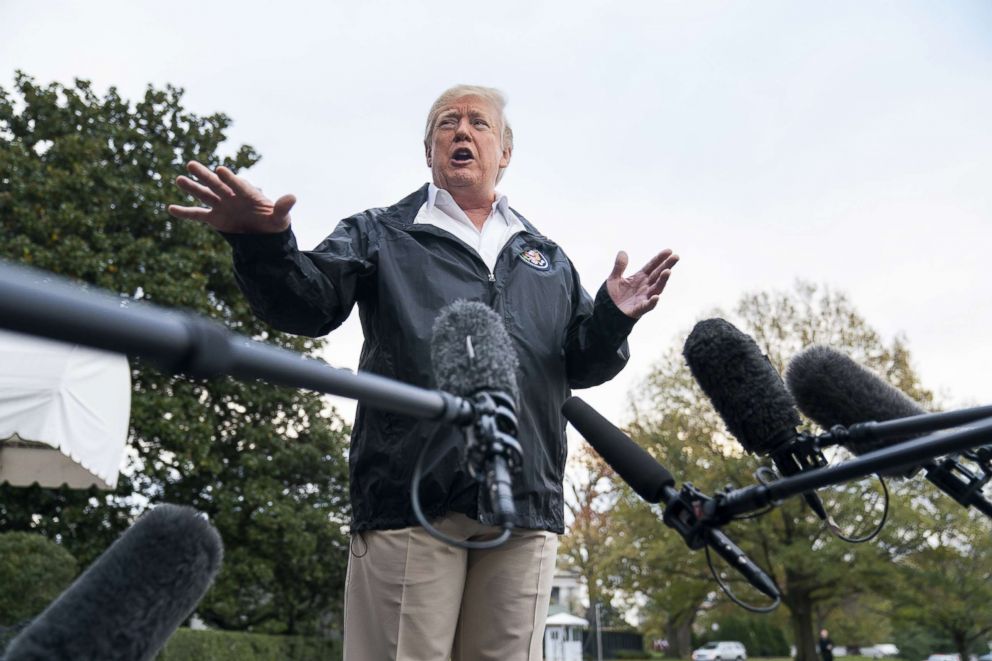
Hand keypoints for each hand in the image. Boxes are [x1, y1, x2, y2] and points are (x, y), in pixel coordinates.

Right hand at [166, 161, 295, 233]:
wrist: (264, 235)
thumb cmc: (274, 222)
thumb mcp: (281, 218)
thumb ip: (283, 208)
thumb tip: (292, 197)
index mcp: (248, 194)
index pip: (238, 185)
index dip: (230, 179)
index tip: (220, 170)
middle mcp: (231, 196)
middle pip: (216, 184)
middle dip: (205, 176)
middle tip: (191, 164)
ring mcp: (221, 206)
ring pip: (204, 195)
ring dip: (192, 188)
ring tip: (178, 179)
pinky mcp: (214, 218)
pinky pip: (197, 215)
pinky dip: (185, 213)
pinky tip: (171, 208)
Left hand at [606, 249, 678, 318]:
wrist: (607, 313)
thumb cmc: (612, 296)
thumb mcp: (614, 279)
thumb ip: (619, 267)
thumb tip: (622, 252)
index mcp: (640, 278)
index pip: (652, 266)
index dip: (660, 258)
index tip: (669, 251)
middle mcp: (645, 287)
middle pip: (658, 274)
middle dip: (667, 265)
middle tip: (676, 257)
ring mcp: (644, 297)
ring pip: (656, 288)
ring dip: (662, 280)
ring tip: (667, 271)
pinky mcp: (639, 309)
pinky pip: (647, 306)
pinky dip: (652, 302)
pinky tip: (656, 297)